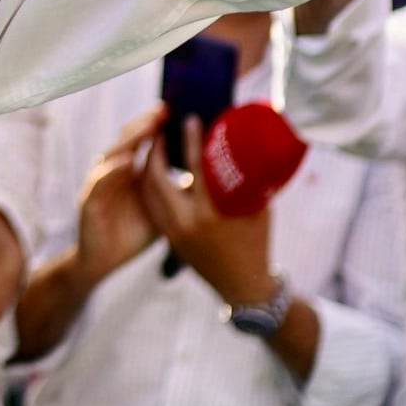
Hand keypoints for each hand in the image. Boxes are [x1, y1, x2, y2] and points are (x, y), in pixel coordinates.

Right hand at [69, 108, 162, 281]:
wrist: (102, 261)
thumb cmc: (134, 233)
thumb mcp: (162, 209)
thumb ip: (178, 190)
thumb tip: (214, 178)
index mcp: (131, 169)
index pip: (144, 139)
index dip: (158, 124)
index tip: (178, 109)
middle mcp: (113, 170)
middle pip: (129, 139)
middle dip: (146, 123)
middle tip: (165, 110)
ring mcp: (99, 183)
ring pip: (114, 153)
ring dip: (131, 139)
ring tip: (150, 127)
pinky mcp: (89, 200)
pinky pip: (101, 181)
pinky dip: (113, 170)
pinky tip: (128, 162)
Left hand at [133, 113, 279, 305]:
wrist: (243, 285)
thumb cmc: (256, 241)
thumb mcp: (257, 208)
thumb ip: (249, 179)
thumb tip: (247, 144)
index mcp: (212, 213)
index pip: (195, 168)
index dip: (191, 141)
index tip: (188, 119)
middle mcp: (187, 222)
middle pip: (158, 177)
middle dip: (156, 150)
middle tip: (162, 130)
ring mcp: (173, 232)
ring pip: (149, 192)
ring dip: (148, 166)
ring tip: (155, 145)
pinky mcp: (168, 238)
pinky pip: (152, 206)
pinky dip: (150, 186)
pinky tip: (153, 171)